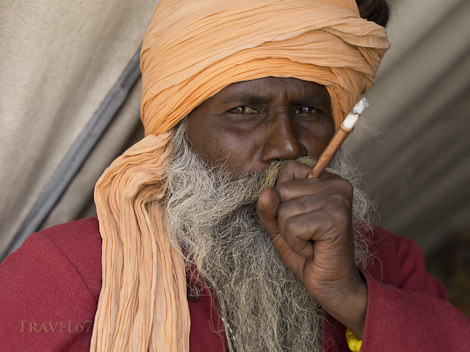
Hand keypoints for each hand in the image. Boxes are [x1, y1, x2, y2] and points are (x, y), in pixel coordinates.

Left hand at [257, 160, 367, 337]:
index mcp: (326, 179)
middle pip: (282, 190)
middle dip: (284, 219)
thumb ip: (269, 207)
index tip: (301, 218)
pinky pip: (293, 227)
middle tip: (307, 234)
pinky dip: (297, 244)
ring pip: (284, 210)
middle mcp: (337, 184)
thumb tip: (266, 193)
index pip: (287, 169)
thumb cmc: (307, 252)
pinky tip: (314, 249)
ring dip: (290, 235)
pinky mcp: (336, 218)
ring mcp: (338, 200)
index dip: (281, 198)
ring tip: (311, 242)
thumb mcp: (279, 225)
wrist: (331, 284)